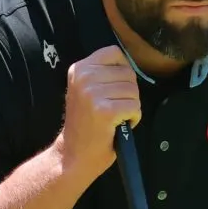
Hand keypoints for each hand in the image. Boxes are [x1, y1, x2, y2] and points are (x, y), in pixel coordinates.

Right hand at [58, 45, 140, 178]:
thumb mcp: (86, 90)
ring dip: (131, 107)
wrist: (73, 155)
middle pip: (128, 73)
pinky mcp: (105, 110)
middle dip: (128, 93)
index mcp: (79, 69)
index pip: (114, 53)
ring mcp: (93, 93)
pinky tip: (119, 125)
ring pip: (134, 91)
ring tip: (115, 118)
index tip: (115, 88)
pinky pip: (135, 107)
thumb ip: (102, 73)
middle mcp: (84, 77)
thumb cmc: (85, 124)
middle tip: (114, 109)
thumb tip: (129, 64)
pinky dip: (133, 118)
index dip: (123, 70)